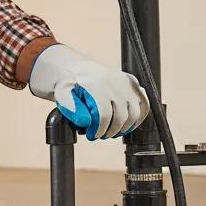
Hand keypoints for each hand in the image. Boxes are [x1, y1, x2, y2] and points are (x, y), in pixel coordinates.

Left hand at [29, 43, 148, 139]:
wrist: (79, 70)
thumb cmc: (70, 85)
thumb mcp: (62, 94)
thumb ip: (71, 107)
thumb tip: (87, 121)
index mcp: (97, 85)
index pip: (104, 115)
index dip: (98, 130)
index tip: (92, 135)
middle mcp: (115, 82)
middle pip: (120, 117)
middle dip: (110, 131)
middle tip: (100, 135)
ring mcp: (127, 82)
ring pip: (135, 114)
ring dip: (124, 128)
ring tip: (111, 131)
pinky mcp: (134, 83)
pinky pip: (144, 105)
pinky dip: (138, 118)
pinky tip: (126, 125)